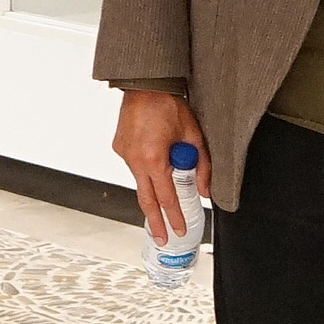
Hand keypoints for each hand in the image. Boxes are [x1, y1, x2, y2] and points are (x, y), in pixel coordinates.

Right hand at [112, 89, 208, 244]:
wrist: (145, 85)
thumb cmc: (169, 106)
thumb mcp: (193, 136)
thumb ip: (201, 165)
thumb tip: (204, 190)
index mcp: (154, 159)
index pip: (166, 197)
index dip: (174, 216)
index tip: (179, 230)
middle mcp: (135, 160)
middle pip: (146, 200)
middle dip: (155, 221)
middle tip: (162, 238)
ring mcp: (124, 154)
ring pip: (140, 181)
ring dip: (153, 188)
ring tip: (166, 185)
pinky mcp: (119, 147)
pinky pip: (134, 166)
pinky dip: (146, 168)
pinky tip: (155, 155)